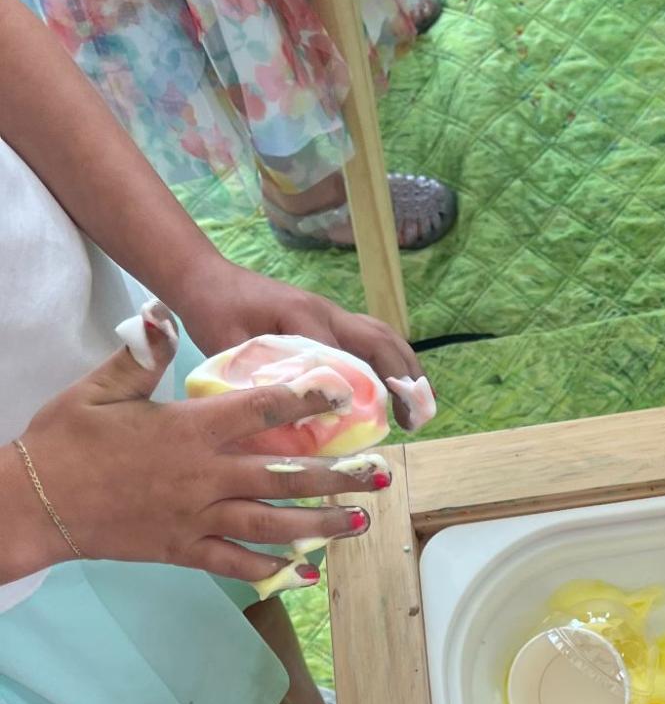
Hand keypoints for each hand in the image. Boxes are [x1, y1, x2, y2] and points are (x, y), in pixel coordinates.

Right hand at [4, 331, 390, 587]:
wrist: (33, 504)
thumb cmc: (64, 440)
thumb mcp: (99, 389)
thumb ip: (140, 355)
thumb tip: (161, 314)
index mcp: (188, 430)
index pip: (259, 410)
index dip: (306, 402)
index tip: (344, 396)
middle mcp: (203, 476)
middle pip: (284, 474)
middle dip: (337, 475)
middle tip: (380, 475)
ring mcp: (196, 518)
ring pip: (271, 524)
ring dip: (319, 524)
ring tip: (358, 522)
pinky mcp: (182, 550)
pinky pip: (235, 563)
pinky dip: (270, 569)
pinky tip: (303, 572)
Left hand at [173, 255, 426, 429]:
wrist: (205, 278)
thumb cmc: (214, 311)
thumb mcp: (228, 346)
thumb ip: (260, 376)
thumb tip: (295, 414)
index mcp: (301, 316)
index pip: (342, 356)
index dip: (360, 392)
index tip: (372, 424)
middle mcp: (326, 311)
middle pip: (381, 342)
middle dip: (405, 380)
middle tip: (416, 418)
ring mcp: (331, 313)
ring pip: (383, 337)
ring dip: (407, 370)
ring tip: (419, 407)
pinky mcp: (330, 320)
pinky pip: (371, 339)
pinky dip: (392, 363)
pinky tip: (397, 389)